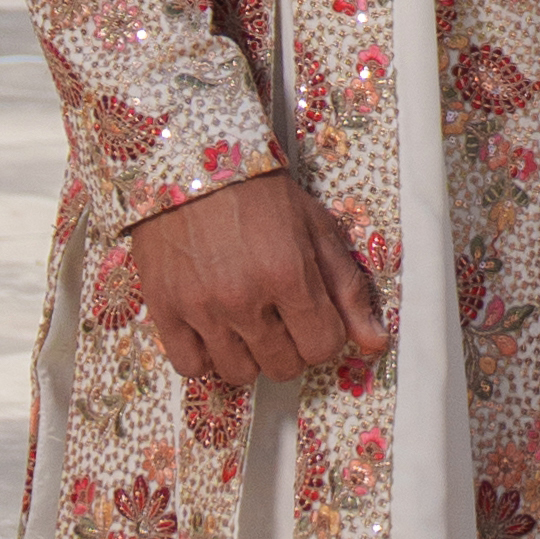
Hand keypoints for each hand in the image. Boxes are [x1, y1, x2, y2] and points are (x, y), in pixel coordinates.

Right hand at [108, 173, 391, 409]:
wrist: (192, 164)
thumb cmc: (260, 194)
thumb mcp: (316, 229)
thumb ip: (348, 289)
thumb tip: (375, 345)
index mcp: (288, 274)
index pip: (323, 346)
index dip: (323, 333)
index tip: (312, 314)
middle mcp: (244, 298)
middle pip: (283, 367)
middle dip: (290, 347)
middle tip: (279, 316)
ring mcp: (200, 308)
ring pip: (239, 373)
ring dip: (250, 355)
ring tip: (246, 323)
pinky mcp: (164, 309)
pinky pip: (190, 367)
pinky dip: (205, 356)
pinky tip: (213, 330)